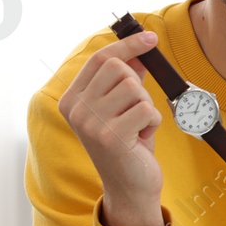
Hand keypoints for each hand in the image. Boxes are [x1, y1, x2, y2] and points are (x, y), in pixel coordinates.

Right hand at [57, 30, 164, 212]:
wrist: (130, 187)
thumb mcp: (123, 108)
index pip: (100, 58)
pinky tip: (141, 138)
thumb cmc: (129, 145)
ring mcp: (90, 123)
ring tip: (137, 127)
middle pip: (118, 69)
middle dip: (138, 86)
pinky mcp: (111, 137)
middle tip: (136, 111)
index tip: (151, 38)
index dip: (128, 45)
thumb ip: (127, 79)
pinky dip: (152, 122)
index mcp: (72, 99)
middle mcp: (76, 109)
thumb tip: (139, 50)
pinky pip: (146, 110)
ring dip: (146, 106)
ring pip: (134, 88)